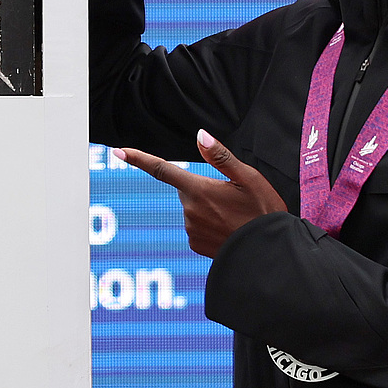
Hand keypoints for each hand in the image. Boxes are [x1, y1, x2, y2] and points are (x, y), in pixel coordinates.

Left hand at [120, 131, 287, 258]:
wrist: (269, 252)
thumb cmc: (263, 212)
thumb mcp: (249, 178)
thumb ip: (220, 156)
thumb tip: (201, 136)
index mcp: (199, 189)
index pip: (162, 169)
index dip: (139, 158)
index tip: (118, 152)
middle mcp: (189, 210)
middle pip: (187, 190)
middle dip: (203, 190)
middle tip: (232, 199)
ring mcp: (190, 229)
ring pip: (193, 209)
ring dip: (209, 209)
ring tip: (235, 217)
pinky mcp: (195, 244)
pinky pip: (197, 227)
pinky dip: (210, 225)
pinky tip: (229, 229)